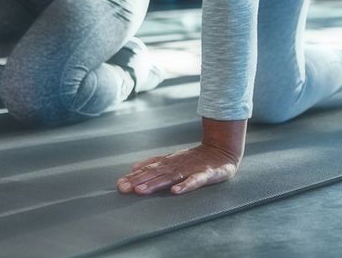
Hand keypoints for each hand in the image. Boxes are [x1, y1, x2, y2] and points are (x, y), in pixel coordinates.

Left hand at [117, 143, 240, 195]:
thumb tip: (133, 167)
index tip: (120, 184)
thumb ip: (154, 163)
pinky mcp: (206, 174)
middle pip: (155, 174)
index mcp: (168, 162)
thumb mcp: (173, 159)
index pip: (149, 170)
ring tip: (141, 190)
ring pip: (171, 177)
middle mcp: (177, 165)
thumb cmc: (195, 158)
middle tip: (124, 188)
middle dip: (139, 181)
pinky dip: (186, 185)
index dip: (134, 177)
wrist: (222, 150)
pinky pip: (195, 181)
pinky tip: (176, 191)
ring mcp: (191, 169)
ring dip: (155, 184)